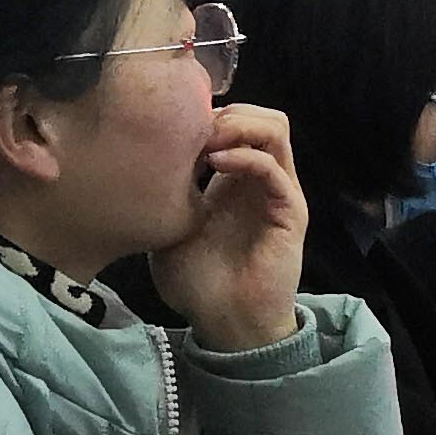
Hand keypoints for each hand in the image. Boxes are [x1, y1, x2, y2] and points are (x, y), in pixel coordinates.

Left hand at [148, 103, 309, 353]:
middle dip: (227, 111)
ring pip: (276, 129)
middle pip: (263, 116)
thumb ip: (168, 189)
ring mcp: (279, 193)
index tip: (175, 123)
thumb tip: (145, 153)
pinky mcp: (290, 212)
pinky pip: (275, 168)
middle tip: (193, 128)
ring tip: (206, 141)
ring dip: (239, 125)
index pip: (239, 121)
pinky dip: (246, 156)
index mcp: (236, 179)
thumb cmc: (198, 282)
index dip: (209, 112)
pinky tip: (215, 163)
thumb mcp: (170, 224)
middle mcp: (262, 179)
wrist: (226, 323)